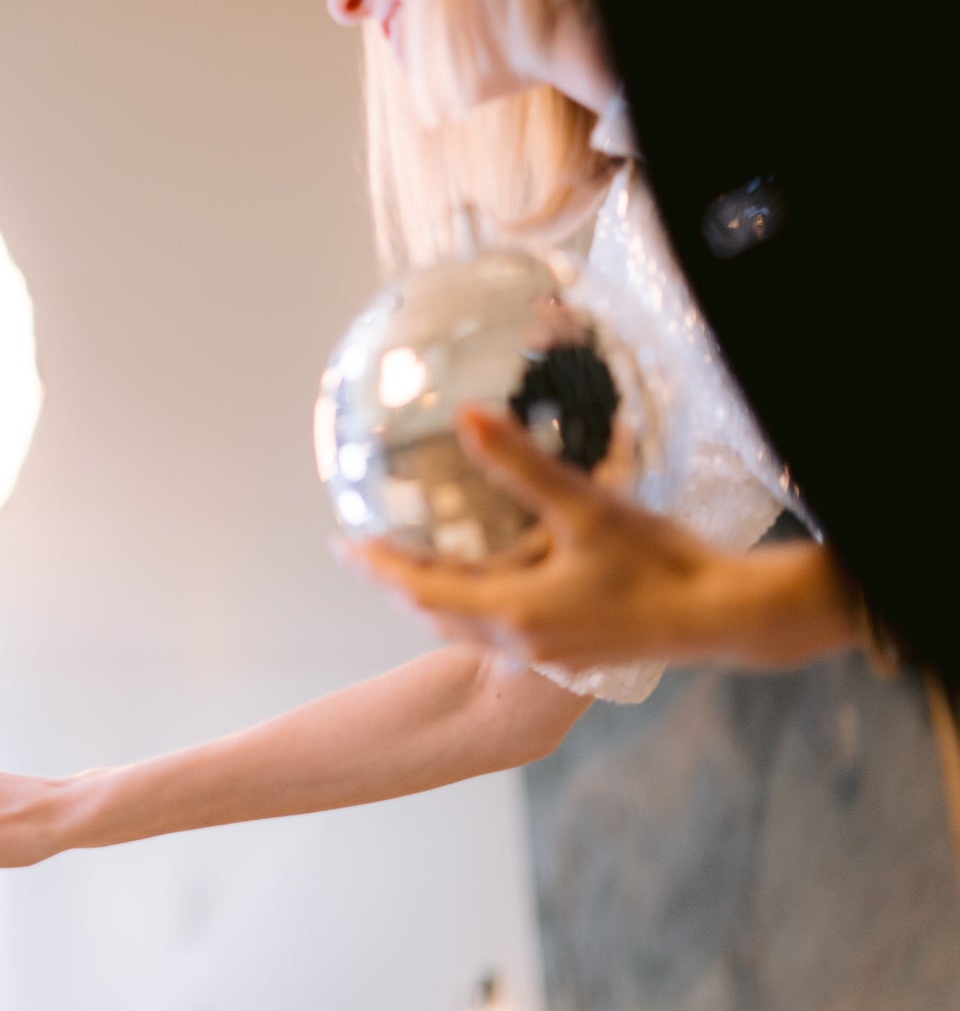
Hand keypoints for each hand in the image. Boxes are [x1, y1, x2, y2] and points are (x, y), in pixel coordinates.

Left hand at [345, 405, 721, 669]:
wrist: (725, 617)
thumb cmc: (659, 562)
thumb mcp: (584, 505)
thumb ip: (520, 464)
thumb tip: (468, 416)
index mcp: (513, 611)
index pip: (420, 590)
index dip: (378, 566)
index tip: (343, 544)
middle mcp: (522, 641)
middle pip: (435, 615)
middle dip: (396, 585)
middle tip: (365, 554)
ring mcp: (550, 652)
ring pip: (468, 628)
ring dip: (435, 599)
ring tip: (414, 566)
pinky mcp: (575, 651)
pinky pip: (503, 632)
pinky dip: (476, 606)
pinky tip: (492, 583)